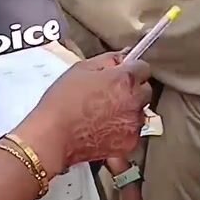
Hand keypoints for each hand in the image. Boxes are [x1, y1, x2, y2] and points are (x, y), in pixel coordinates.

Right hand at [17, 53, 151, 173]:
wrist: (53, 137)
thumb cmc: (62, 102)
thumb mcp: (81, 69)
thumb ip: (108, 59)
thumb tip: (124, 56)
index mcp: (124, 80)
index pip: (144, 68)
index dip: (131, 69)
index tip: (122, 74)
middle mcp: (134, 101)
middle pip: (145, 90)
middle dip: (132, 90)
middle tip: (110, 94)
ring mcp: (133, 124)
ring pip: (140, 112)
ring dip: (128, 110)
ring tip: (103, 114)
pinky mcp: (130, 143)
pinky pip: (133, 131)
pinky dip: (123, 129)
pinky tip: (103, 128)